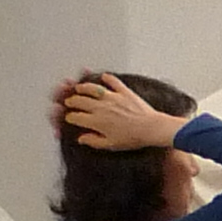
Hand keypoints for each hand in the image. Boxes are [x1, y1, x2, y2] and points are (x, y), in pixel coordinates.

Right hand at [59, 73, 192, 155]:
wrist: (152, 128)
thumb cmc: (133, 138)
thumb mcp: (111, 145)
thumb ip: (93, 141)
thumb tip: (81, 139)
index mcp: (96, 121)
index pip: (75, 117)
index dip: (69, 117)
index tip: (69, 118)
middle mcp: (101, 107)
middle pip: (79, 101)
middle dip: (71, 101)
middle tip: (69, 102)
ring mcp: (112, 97)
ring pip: (91, 88)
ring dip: (83, 87)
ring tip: (78, 87)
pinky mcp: (124, 92)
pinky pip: (114, 81)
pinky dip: (108, 78)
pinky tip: (104, 76)